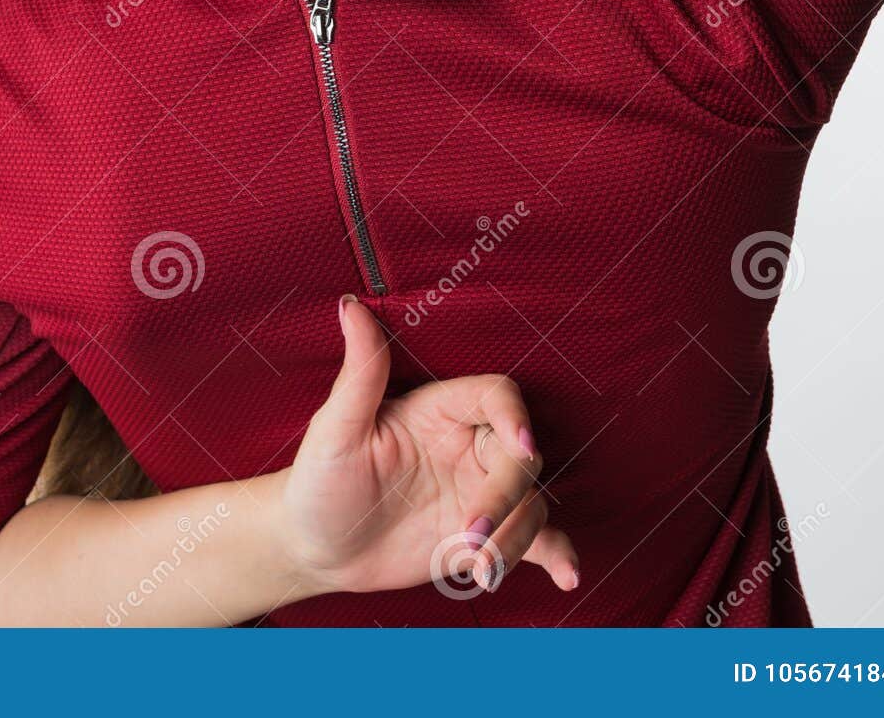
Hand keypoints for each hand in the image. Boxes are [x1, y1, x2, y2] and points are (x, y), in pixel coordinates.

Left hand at [279, 296, 578, 596]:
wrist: (315, 548)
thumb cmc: (319, 481)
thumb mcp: (335, 429)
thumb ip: (359, 372)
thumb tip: (348, 305)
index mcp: (439, 409)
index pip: (496, 396)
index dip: (514, 417)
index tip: (520, 445)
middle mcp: (467, 447)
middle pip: (520, 456)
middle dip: (505, 497)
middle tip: (469, 536)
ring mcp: (480, 492)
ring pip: (531, 503)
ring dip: (518, 538)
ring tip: (481, 572)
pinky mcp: (485, 535)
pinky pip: (534, 539)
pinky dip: (557, 556)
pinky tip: (568, 577)